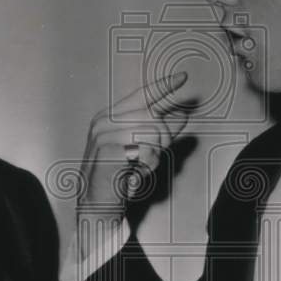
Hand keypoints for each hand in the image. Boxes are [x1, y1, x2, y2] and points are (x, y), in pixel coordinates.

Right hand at [76, 73, 191, 256]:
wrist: (97, 203)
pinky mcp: (108, 148)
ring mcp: (104, 134)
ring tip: (138, 169)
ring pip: (152, 133)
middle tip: (151, 159)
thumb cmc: (118, 177)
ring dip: (153, 156)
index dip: (164, 86)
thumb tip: (182, 115)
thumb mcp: (143, 150)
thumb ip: (161, 131)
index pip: (142, 95)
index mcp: (111, 116)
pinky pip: (144, 150)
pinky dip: (146, 166)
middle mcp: (105, 121)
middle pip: (154, 117)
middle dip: (163, 139)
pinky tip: (134, 174)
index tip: (183, 77)